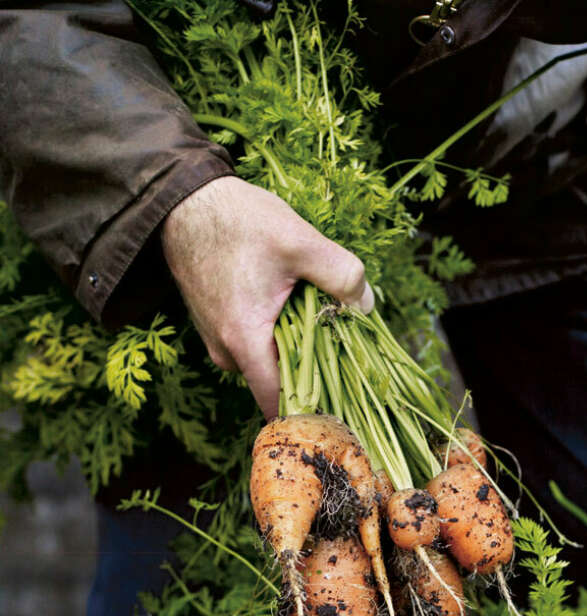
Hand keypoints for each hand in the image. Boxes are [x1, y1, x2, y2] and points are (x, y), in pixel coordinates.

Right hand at [160, 176, 373, 419]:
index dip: (315, 409)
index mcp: (245, 342)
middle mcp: (226, 353)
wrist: (183, 200)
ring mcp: (218, 343)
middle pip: (280, 383)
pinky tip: (290, 305)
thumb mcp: (299, 240)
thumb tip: (368, 306)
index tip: (344, 404)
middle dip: (313, 370)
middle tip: (342, 344)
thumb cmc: (237, 220)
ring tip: (315, 316)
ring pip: (269, 363)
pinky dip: (277, 333)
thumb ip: (341, 274)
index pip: (282, 403)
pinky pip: (255, 346)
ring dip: (296, 347)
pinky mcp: (217, 329)